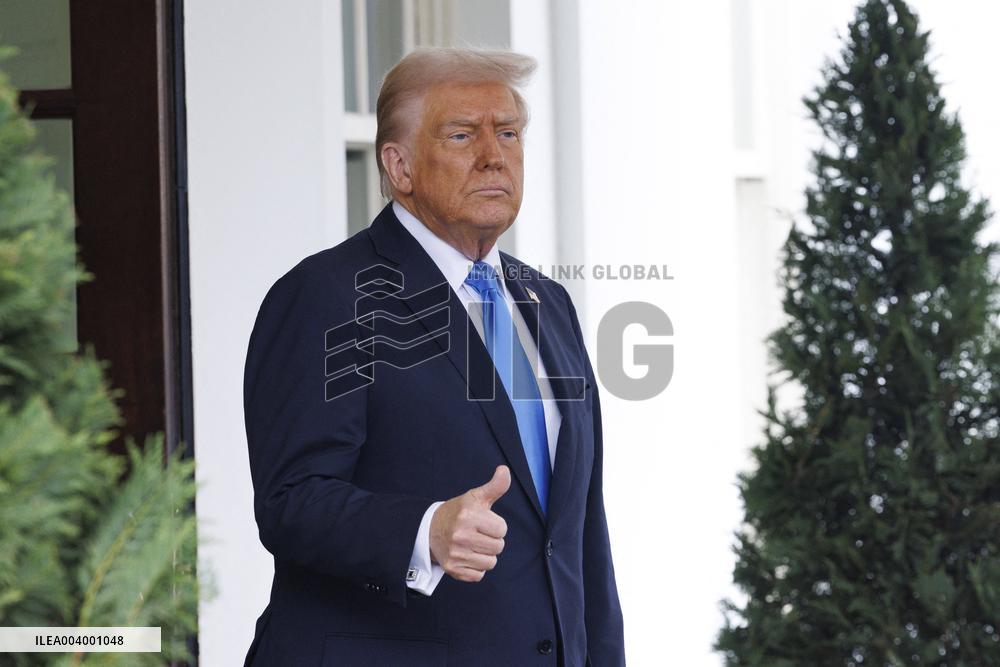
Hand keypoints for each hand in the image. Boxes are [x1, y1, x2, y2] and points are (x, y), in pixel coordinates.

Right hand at [429, 465, 509, 581]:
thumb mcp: (475, 497)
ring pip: (490, 563)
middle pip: (498, 547)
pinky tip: (467, 556)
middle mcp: (461, 535)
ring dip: (485, 555)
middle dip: (492, 540)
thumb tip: (505, 470)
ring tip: (473, 545)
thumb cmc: (458, 512)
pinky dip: (476, 568)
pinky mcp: (452, 569)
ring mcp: (456, 554)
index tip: (483, 522)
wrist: (429, 529)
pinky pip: (479, 575)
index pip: (502, 529)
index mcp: (468, 515)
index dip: (496, 526)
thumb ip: (494, 486)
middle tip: (478, 534)